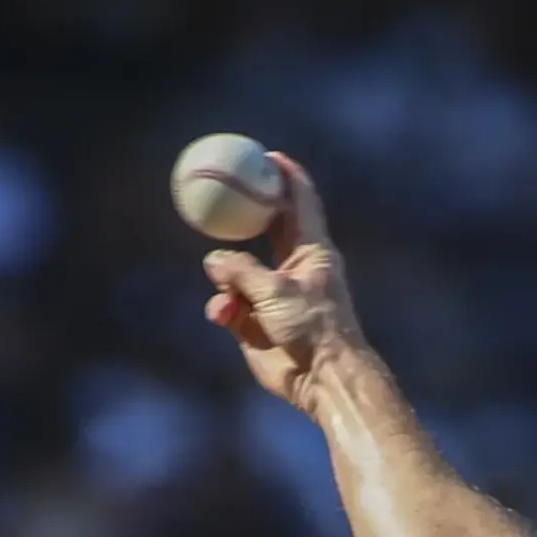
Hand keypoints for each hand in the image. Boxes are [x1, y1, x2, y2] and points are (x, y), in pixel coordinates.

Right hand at [202, 151, 359, 410]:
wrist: (323, 380)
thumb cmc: (314, 329)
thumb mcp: (276, 291)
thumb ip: (242, 271)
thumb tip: (214, 261)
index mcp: (312, 251)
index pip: (300, 202)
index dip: (285, 176)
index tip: (267, 156)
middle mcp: (293, 268)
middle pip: (265, 228)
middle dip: (244, 213)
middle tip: (221, 192)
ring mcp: (273, 295)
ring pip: (236, 270)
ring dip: (225, 279)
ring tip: (230, 299)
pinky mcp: (256, 323)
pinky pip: (228, 304)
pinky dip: (222, 308)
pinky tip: (224, 317)